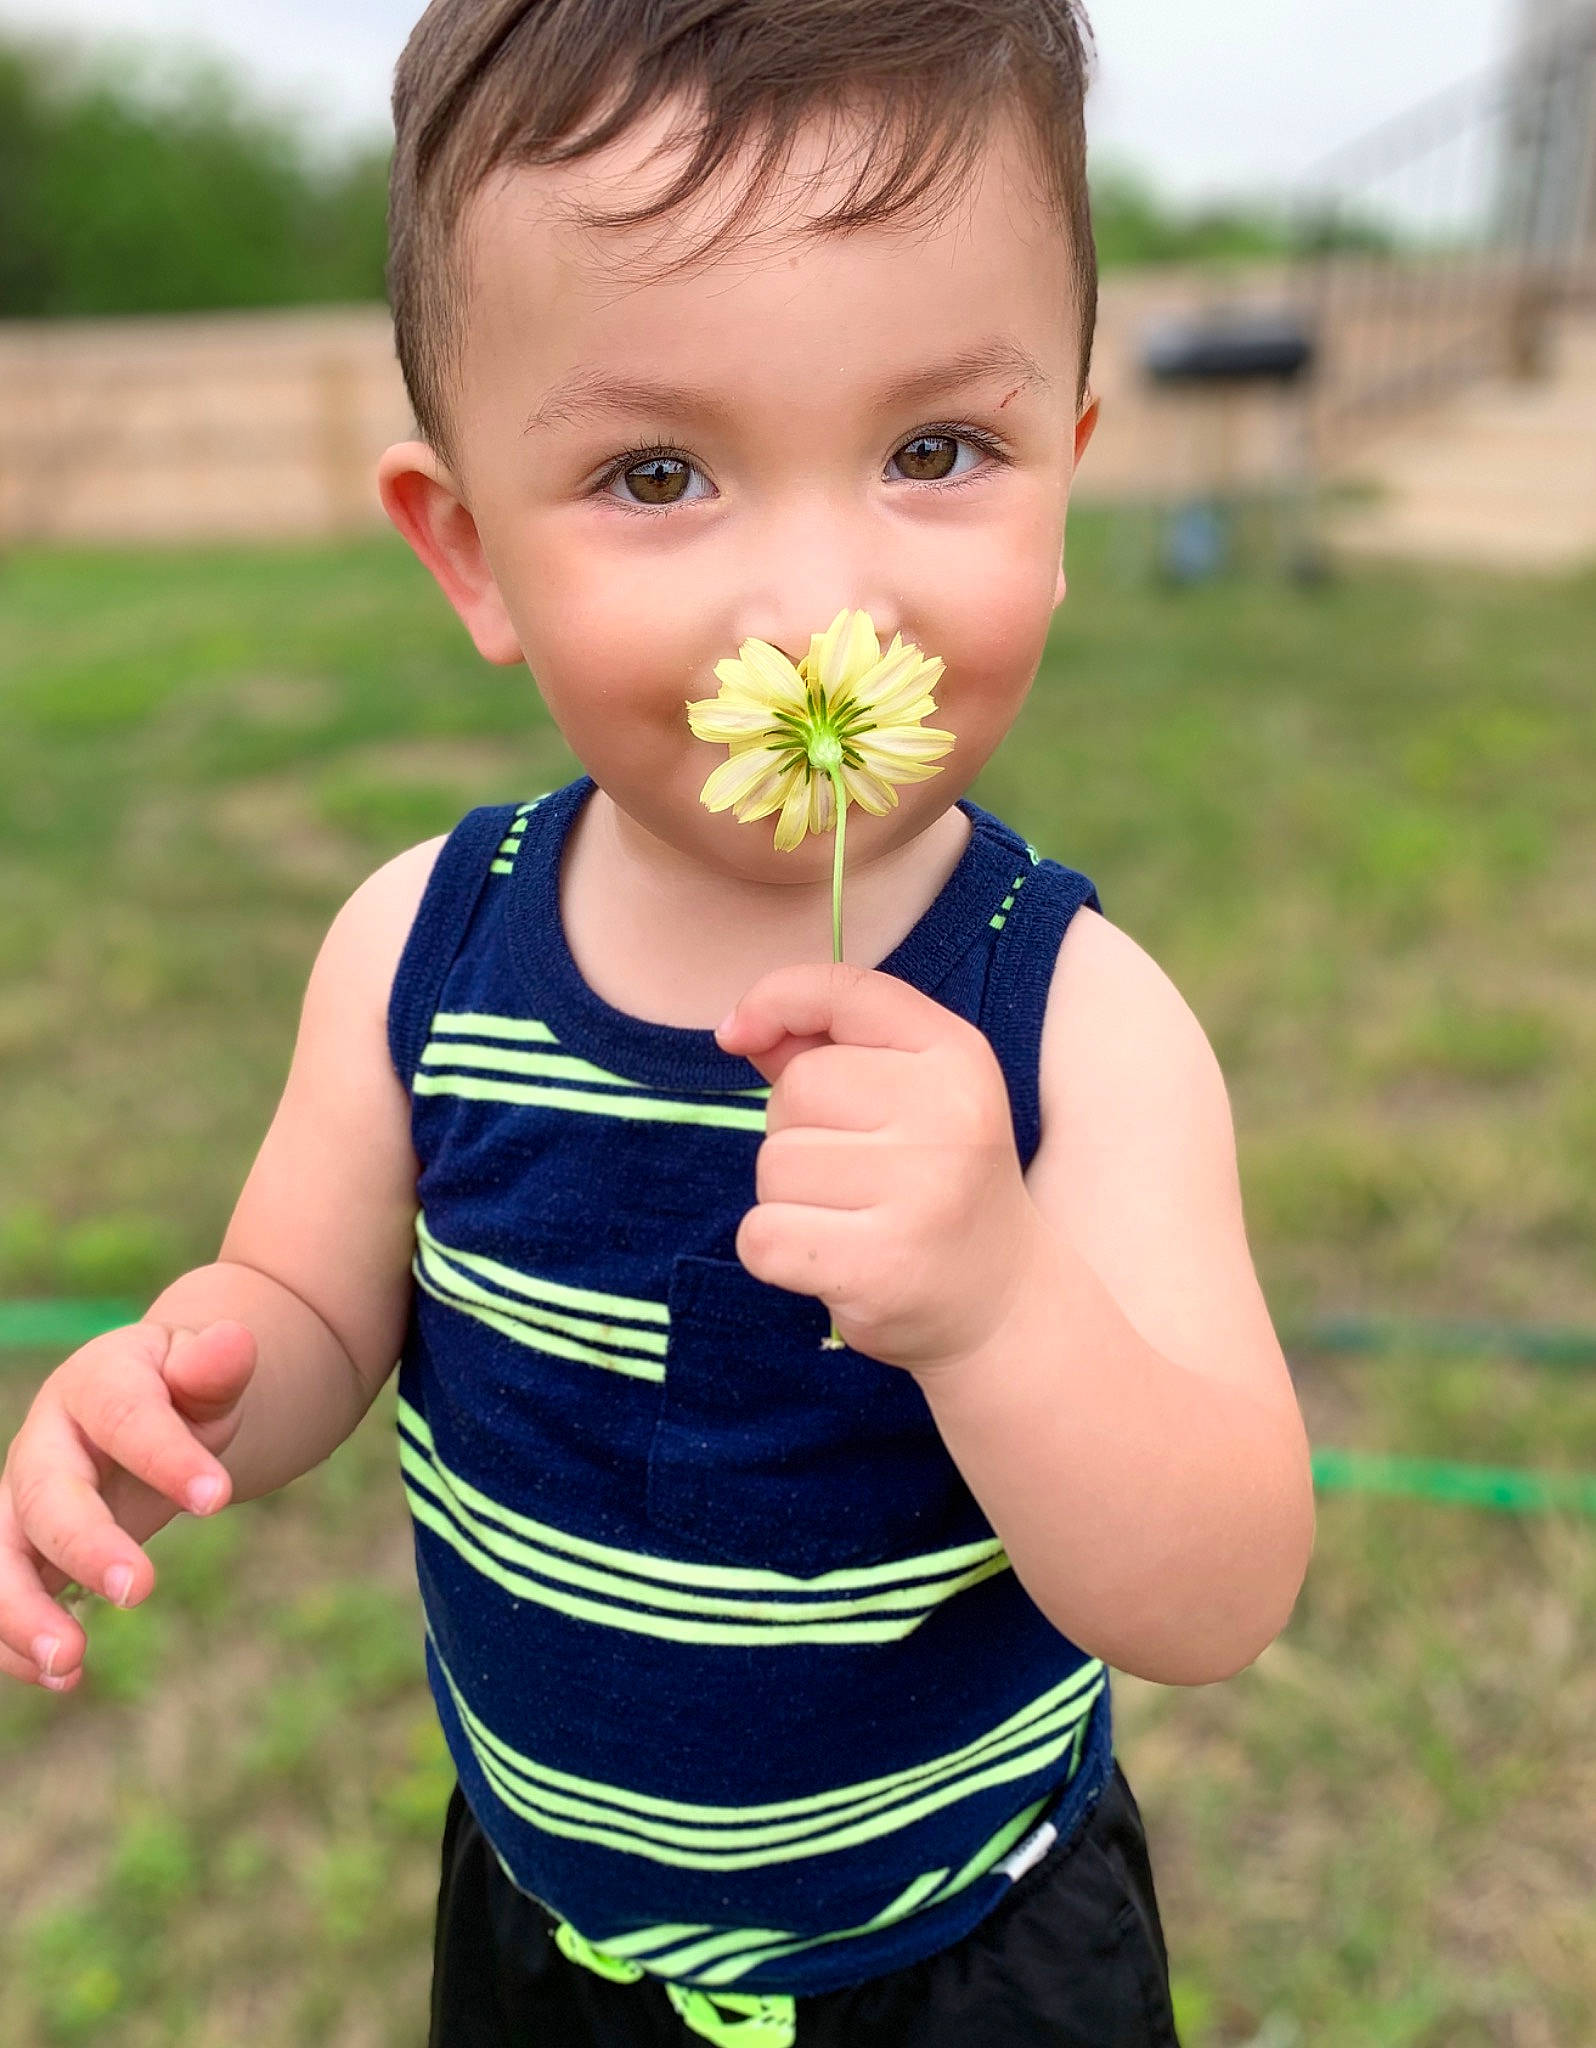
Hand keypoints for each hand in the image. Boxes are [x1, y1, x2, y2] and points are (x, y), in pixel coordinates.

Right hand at [0, 1320, 254, 1690]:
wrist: (148, 1408)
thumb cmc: (184, 1391)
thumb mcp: (208, 1372)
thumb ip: (216, 1366)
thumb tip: (233, 1341)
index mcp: (96, 1382)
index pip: (126, 1416)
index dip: (167, 1456)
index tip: (219, 1499)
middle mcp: (45, 1441)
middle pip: (47, 1494)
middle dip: (86, 1545)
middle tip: (139, 1591)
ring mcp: (21, 1499)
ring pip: (0, 1554)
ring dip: (24, 1612)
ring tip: (70, 1662)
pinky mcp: (19, 1549)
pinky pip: (2, 1594)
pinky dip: (15, 1641)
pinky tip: (62, 1679)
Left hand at [717, 962, 1045, 1372]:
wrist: (1001, 1303)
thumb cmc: (934, 1186)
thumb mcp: (908, 1097)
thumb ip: (826, 1049)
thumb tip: (739, 1028)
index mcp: (958, 1056)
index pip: (847, 990)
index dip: (777, 998)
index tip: (739, 1033)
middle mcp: (950, 1115)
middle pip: (795, 1090)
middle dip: (796, 1131)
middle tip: (856, 1176)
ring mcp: (922, 1194)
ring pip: (773, 1166)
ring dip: (788, 1198)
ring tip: (853, 1219)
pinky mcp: (881, 1268)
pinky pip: (762, 1237)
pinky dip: (777, 1252)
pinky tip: (833, 1261)